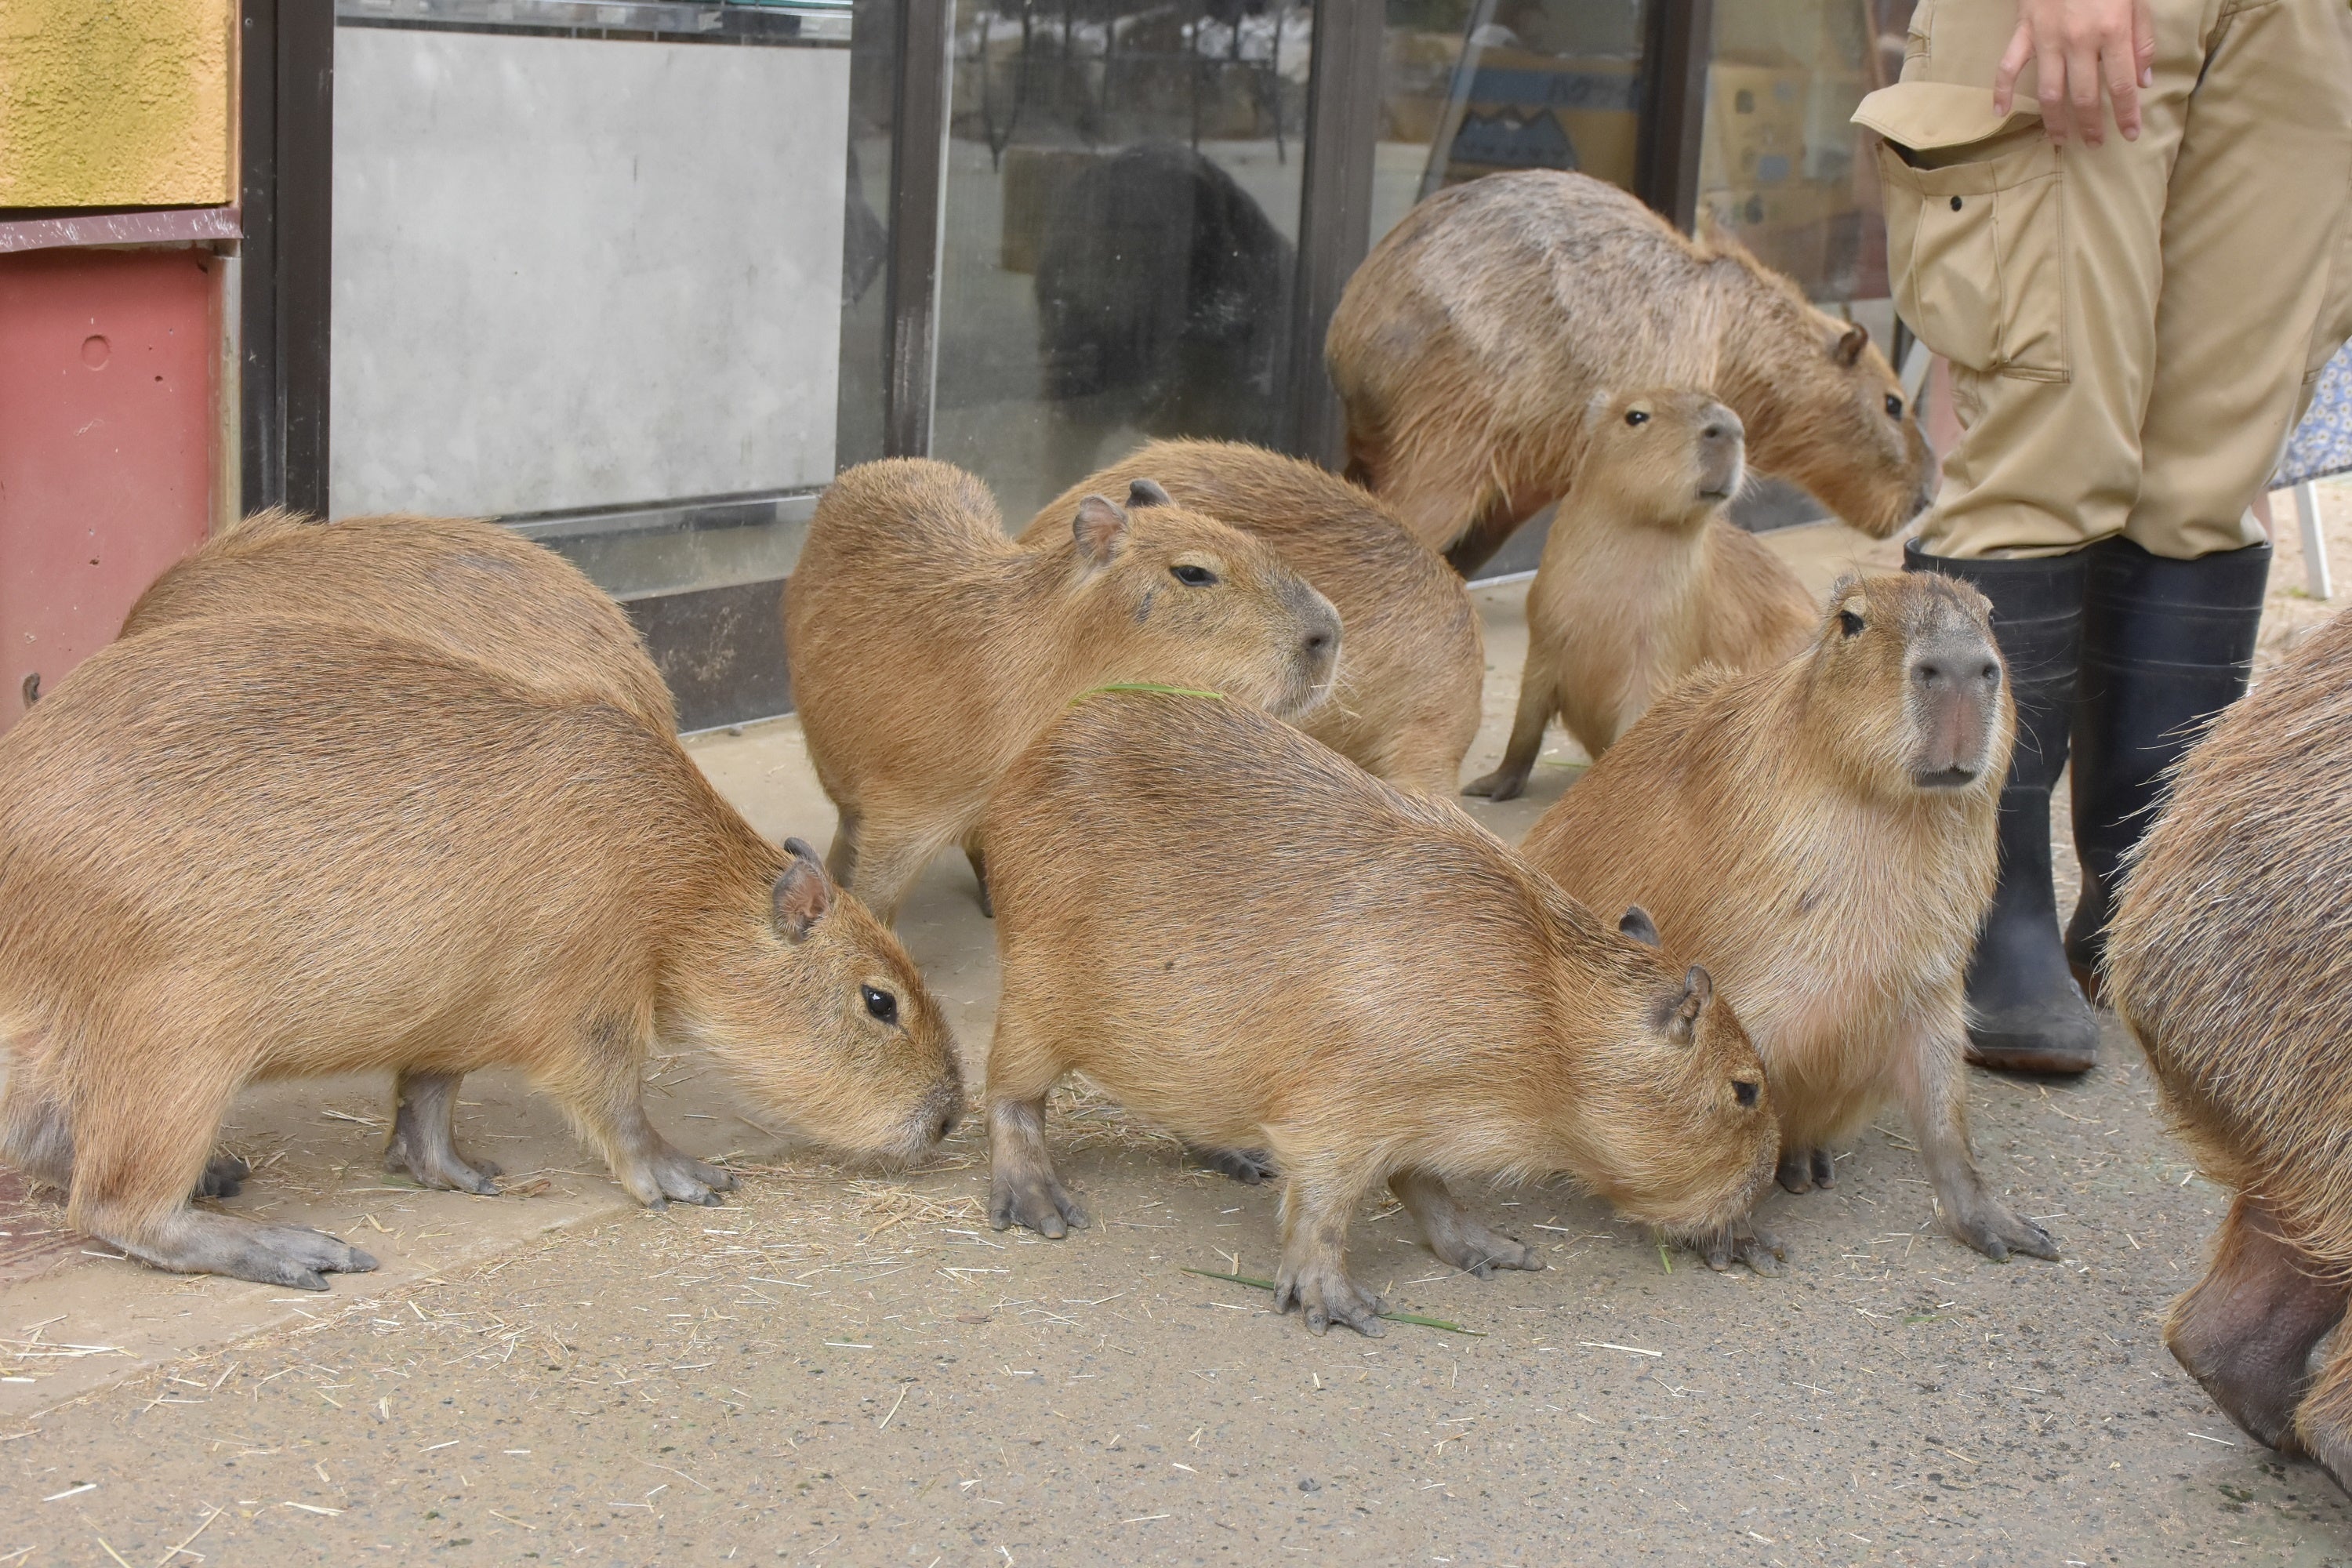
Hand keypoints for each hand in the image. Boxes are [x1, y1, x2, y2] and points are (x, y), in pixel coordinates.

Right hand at [1994, 0, 2156, 144]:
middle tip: (2096, 143)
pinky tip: (2000, 112)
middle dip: (2091, 125)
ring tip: (2060, 140)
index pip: (2122, 84)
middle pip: (2083, 96)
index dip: (2127, 113)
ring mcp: (2047, 38)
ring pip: (2048, 91)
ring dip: (2054, 121)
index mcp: (2112, 31)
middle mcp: (2079, 41)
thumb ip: (2141, 39)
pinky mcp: (2024, 31)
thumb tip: (2142, 80)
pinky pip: (2008, 66)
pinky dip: (2001, 91)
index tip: (2130, 134)